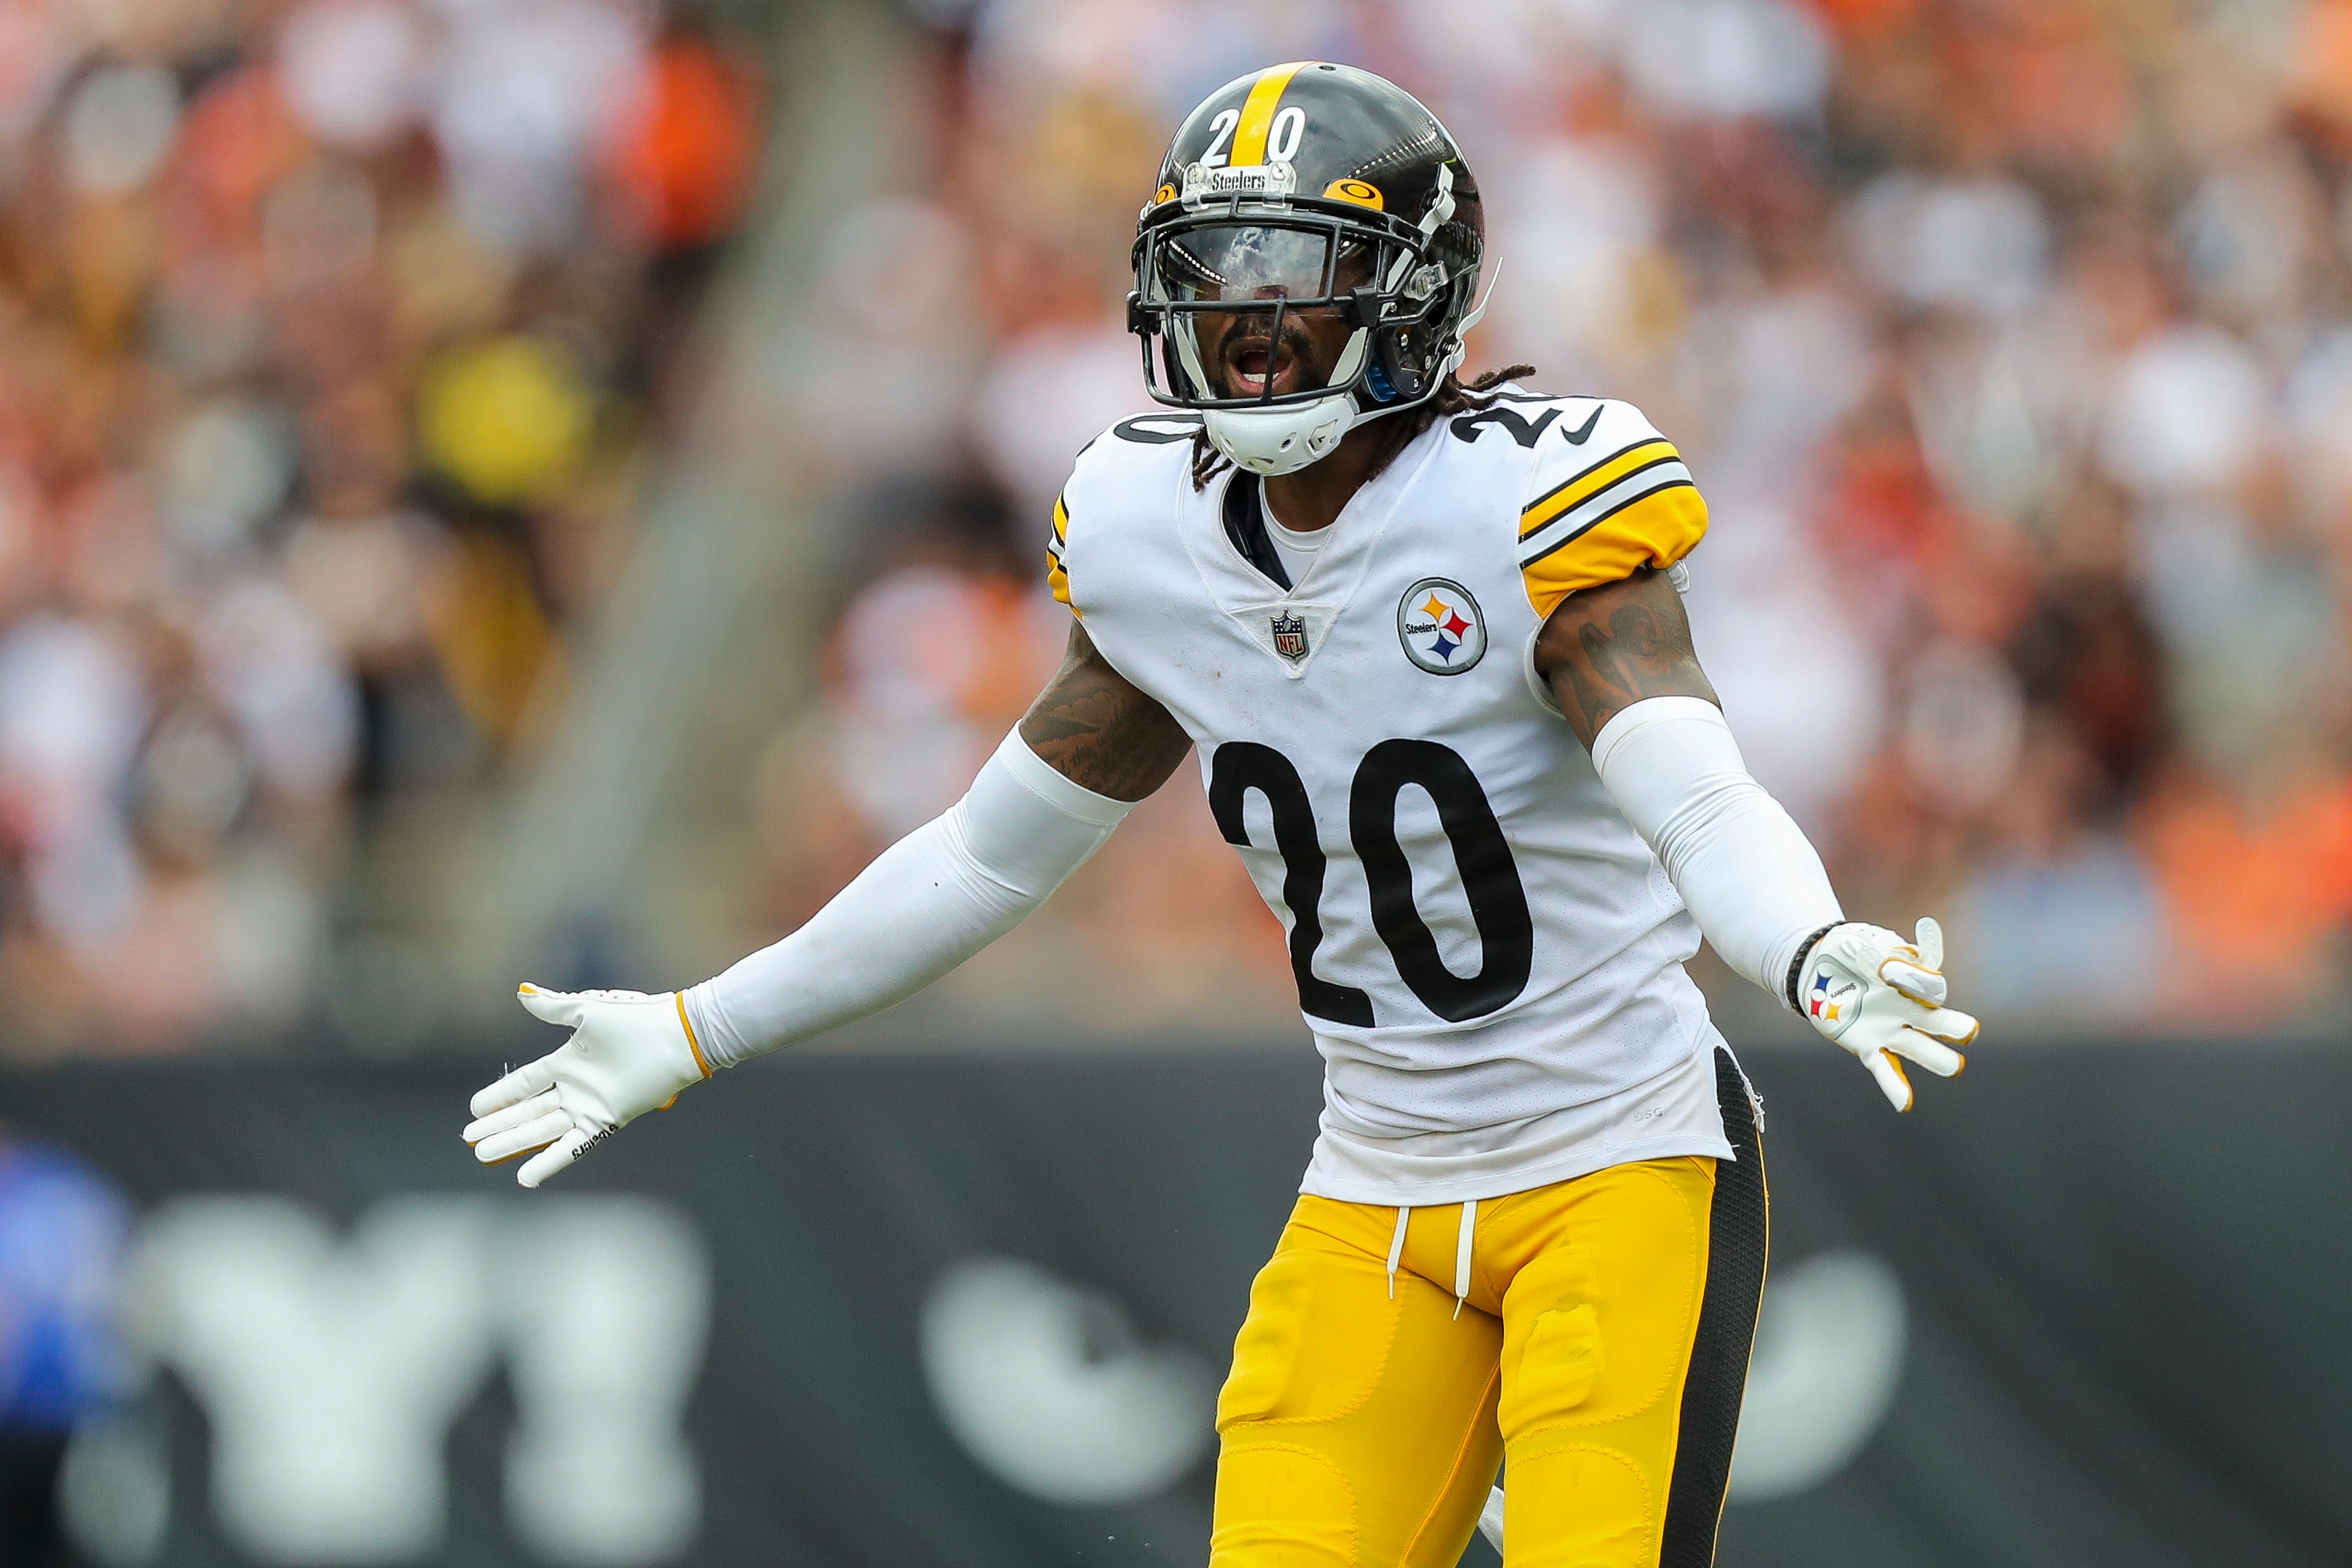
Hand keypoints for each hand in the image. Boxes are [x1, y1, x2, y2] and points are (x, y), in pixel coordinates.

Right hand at [463, 985, 709, 1187]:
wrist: (675, 1037)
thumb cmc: (636, 1019)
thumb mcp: (587, 1011)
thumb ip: (554, 1007)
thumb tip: (521, 993)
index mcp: (568, 1061)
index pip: (525, 1083)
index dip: (500, 1095)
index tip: (474, 1108)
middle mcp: (576, 1087)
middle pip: (528, 1111)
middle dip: (499, 1125)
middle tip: (469, 1140)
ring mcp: (589, 1106)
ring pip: (542, 1130)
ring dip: (513, 1142)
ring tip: (483, 1154)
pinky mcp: (606, 1121)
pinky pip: (573, 1146)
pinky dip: (550, 1162)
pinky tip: (525, 1178)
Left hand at [1796, 918, 1977, 1111]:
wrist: (1817, 965)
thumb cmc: (1850, 950)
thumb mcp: (1865, 943)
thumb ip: (1883, 955)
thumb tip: (1894, 966)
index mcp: (1914, 979)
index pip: (1930, 984)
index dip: (1916, 978)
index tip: (1888, 970)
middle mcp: (1910, 1008)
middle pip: (1939, 1021)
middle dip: (1954, 1027)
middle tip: (1969, 1031)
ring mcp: (1890, 1029)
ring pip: (1920, 1048)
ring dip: (1936, 1057)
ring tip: (1954, 1067)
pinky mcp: (1868, 1046)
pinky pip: (1884, 1068)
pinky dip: (1895, 1086)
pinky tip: (1905, 1103)